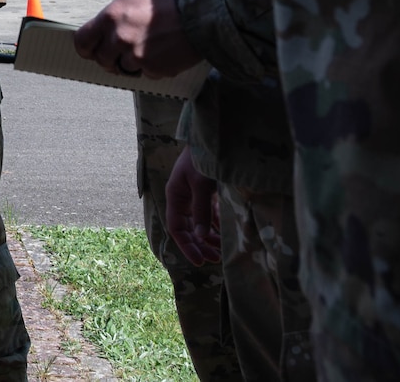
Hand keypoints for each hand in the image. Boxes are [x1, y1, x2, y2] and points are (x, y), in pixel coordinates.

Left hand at [73, 0, 200, 76]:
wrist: (201, 14)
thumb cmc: (169, 0)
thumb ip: (115, 12)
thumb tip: (104, 26)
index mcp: (110, 17)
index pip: (82, 41)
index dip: (86, 48)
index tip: (92, 50)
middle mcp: (119, 38)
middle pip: (102, 59)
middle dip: (111, 58)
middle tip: (125, 51)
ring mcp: (135, 56)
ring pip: (123, 68)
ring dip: (133, 63)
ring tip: (150, 48)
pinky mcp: (152, 69)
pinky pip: (145, 74)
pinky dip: (152, 68)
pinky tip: (163, 53)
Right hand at [165, 147, 220, 265]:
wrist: (213, 137)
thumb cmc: (202, 158)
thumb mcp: (202, 185)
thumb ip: (201, 210)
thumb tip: (200, 235)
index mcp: (175, 195)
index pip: (176, 227)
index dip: (186, 246)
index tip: (200, 261)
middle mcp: (183, 198)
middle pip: (187, 228)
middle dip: (199, 245)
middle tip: (214, 260)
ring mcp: (194, 195)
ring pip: (199, 223)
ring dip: (208, 238)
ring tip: (222, 252)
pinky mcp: (206, 192)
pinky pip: (209, 214)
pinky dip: (215, 226)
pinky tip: (224, 236)